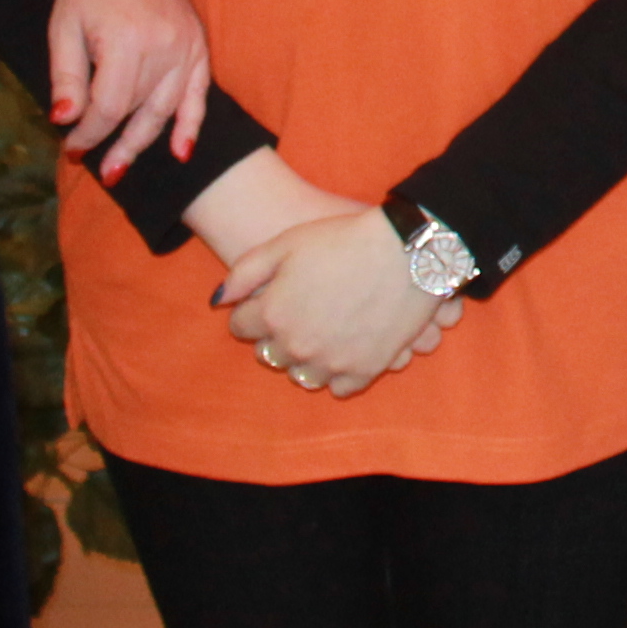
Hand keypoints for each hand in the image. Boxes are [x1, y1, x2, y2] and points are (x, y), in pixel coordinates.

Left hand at [48, 0, 209, 181]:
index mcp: (125, 41)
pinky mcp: (197, 43)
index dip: (88, 133)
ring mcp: (185, 45)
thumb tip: (65, 121)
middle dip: (112, 143)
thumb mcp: (64, 26)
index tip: (70, 145)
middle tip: (96, 169)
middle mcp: (162, 46)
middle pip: (137, 112)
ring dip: (144, 142)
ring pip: (166, 109)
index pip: (107, 107)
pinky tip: (181, 151)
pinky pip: (199, 92)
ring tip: (121, 166)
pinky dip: (191, 123)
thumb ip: (67, 77)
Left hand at [217, 210, 457, 397]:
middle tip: (301, 311)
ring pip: (302, 375)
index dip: (254, 309)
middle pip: (270, 353)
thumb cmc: (345, 239)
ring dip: (305, 357)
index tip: (271, 298)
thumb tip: (218, 301)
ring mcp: (330, 362)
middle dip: (278, 334)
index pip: (241, 327)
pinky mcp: (363, 371)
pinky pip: (338, 388)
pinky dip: (338, 373)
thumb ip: (245, 271)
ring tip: (324, 331)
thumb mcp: (287, 242)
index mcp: (272, 314)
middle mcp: (296, 345)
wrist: (408, 250)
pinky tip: (345, 349)